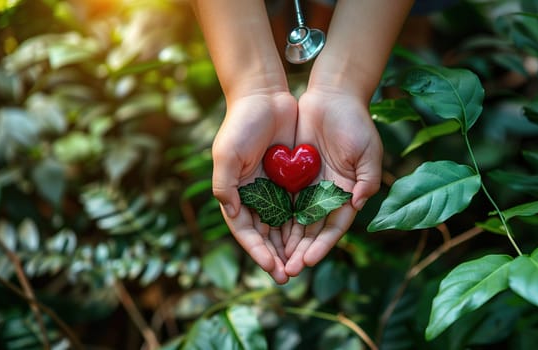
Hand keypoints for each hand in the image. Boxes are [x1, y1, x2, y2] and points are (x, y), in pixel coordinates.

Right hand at [212, 92, 296, 283]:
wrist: (265, 96)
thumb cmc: (241, 124)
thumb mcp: (226, 154)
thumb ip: (224, 185)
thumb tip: (231, 214)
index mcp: (236, 194)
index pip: (246, 231)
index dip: (257, 251)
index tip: (270, 267)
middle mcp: (255, 196)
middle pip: (266, 234)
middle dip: (276, 256)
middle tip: (288, 276)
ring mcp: (275, 188)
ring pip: (284, 226)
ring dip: (291, 246)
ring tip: (302, 265)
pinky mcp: (292, 179)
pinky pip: (300, 205)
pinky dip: (305, 223)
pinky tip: (314, 239)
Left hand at [284, 88, 382, 275]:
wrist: (331, 96)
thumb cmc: (354, 122)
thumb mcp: (367, 150)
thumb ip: (367, 178)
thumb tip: (357, 203)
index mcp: (346, 193)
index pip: (333, 228)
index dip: (321, 246)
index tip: (307, 261)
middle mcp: (327, 195)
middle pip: (312, 231)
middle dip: (300, 251)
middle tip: (285, 270)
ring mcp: (308, 186)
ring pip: (295, 221)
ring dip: (285, 242)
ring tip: (273, 260)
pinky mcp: (292, 174)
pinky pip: (281, 199)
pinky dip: (274, 218)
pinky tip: (263, 233)